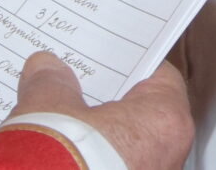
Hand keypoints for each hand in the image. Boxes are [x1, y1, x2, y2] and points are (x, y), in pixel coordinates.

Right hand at [6, 53, 191, 169]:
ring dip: (95, 139)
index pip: (158, 76)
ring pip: (124, 150)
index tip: (106, 56)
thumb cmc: (60, 162)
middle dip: (105, 104)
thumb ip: (51, 83)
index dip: (127, 63)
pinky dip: (88, 163)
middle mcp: (169, 158)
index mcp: (166, 121)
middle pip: (140, 116)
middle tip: (73, 87)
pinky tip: (55, 157)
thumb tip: (46, 70)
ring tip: (55, 124)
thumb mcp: (49, 106)